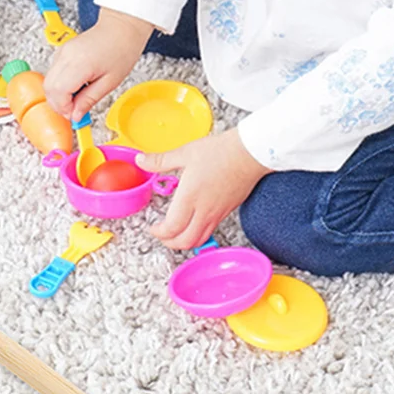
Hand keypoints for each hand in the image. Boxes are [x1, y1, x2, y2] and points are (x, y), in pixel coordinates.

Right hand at [43, 9, 153, 120]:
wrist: (122, 27)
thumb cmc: (122, 49)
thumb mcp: (110, 82)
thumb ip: (89, 100)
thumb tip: (76, 115)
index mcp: (80, 63)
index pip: (58, 92)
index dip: (64, 108)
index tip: (75, 114)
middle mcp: (66, 56)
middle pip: (48, 88)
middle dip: (58, 104)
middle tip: (74, 110)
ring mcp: (62, 52)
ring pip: (48, 81)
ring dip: (58, 95)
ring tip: (77, 98)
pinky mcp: (62, 51)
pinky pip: (53, 73)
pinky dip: (60, 85)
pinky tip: (75, 87)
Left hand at [136, 128, 271, 249]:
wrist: (251, 152)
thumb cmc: (222, 151)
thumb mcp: (185, 153)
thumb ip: (160, 161)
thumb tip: (141, 161)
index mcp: (190, 197)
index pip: (171, 228)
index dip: (158, 233)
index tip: (152, 227)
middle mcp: (204, 210)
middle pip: (184, 242)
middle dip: (168, 242)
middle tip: (160, 234)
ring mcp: (217, 213)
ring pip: (199, 240)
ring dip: (183, 242)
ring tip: (174, 232)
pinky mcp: (227, 212)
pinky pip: (210, 231)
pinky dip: (197, 234)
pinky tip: (192, 223)